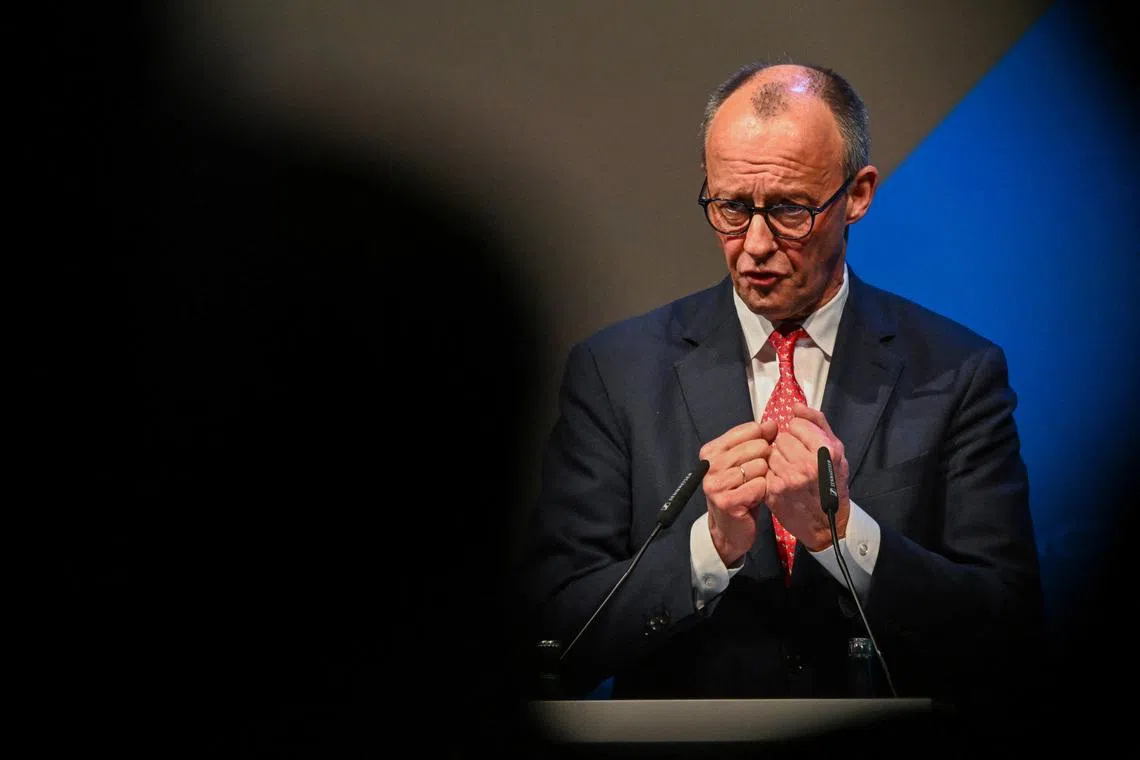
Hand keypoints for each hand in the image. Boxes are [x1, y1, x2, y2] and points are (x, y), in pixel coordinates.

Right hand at [699, 419, 778, 565]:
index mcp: (711, 451)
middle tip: (755, 476)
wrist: (730, 528)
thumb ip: (756, 440)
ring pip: (759, 466)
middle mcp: (710, 465)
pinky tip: (754, 497)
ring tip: (753, 487)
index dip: (762, 438)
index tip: (762, 451)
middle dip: (764, 460)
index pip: (747, 430)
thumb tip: (772, 424)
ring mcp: (716, 484)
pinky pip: (759, 485)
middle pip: (756, 447)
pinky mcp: (726, 501)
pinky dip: (762, 491)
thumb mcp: (745, 462)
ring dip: (763, 477)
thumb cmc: (739, 492)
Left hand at [765, 404, 850, 550]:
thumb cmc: (833, 483)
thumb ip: (817, 423)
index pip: (795, 425)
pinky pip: (764, 469)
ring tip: (790, 470)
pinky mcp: (773, 491)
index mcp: (824, 451)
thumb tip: (796, 406)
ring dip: (777, 459)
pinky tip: (782, 481)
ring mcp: (788, 479)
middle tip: (798, 459)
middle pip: (781, 438)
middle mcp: (806, 465)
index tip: (805, 444)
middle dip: (787, 446)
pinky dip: (771, 473)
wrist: (827, 522)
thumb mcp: (837, 450)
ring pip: (770, 452)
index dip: (799, 433)